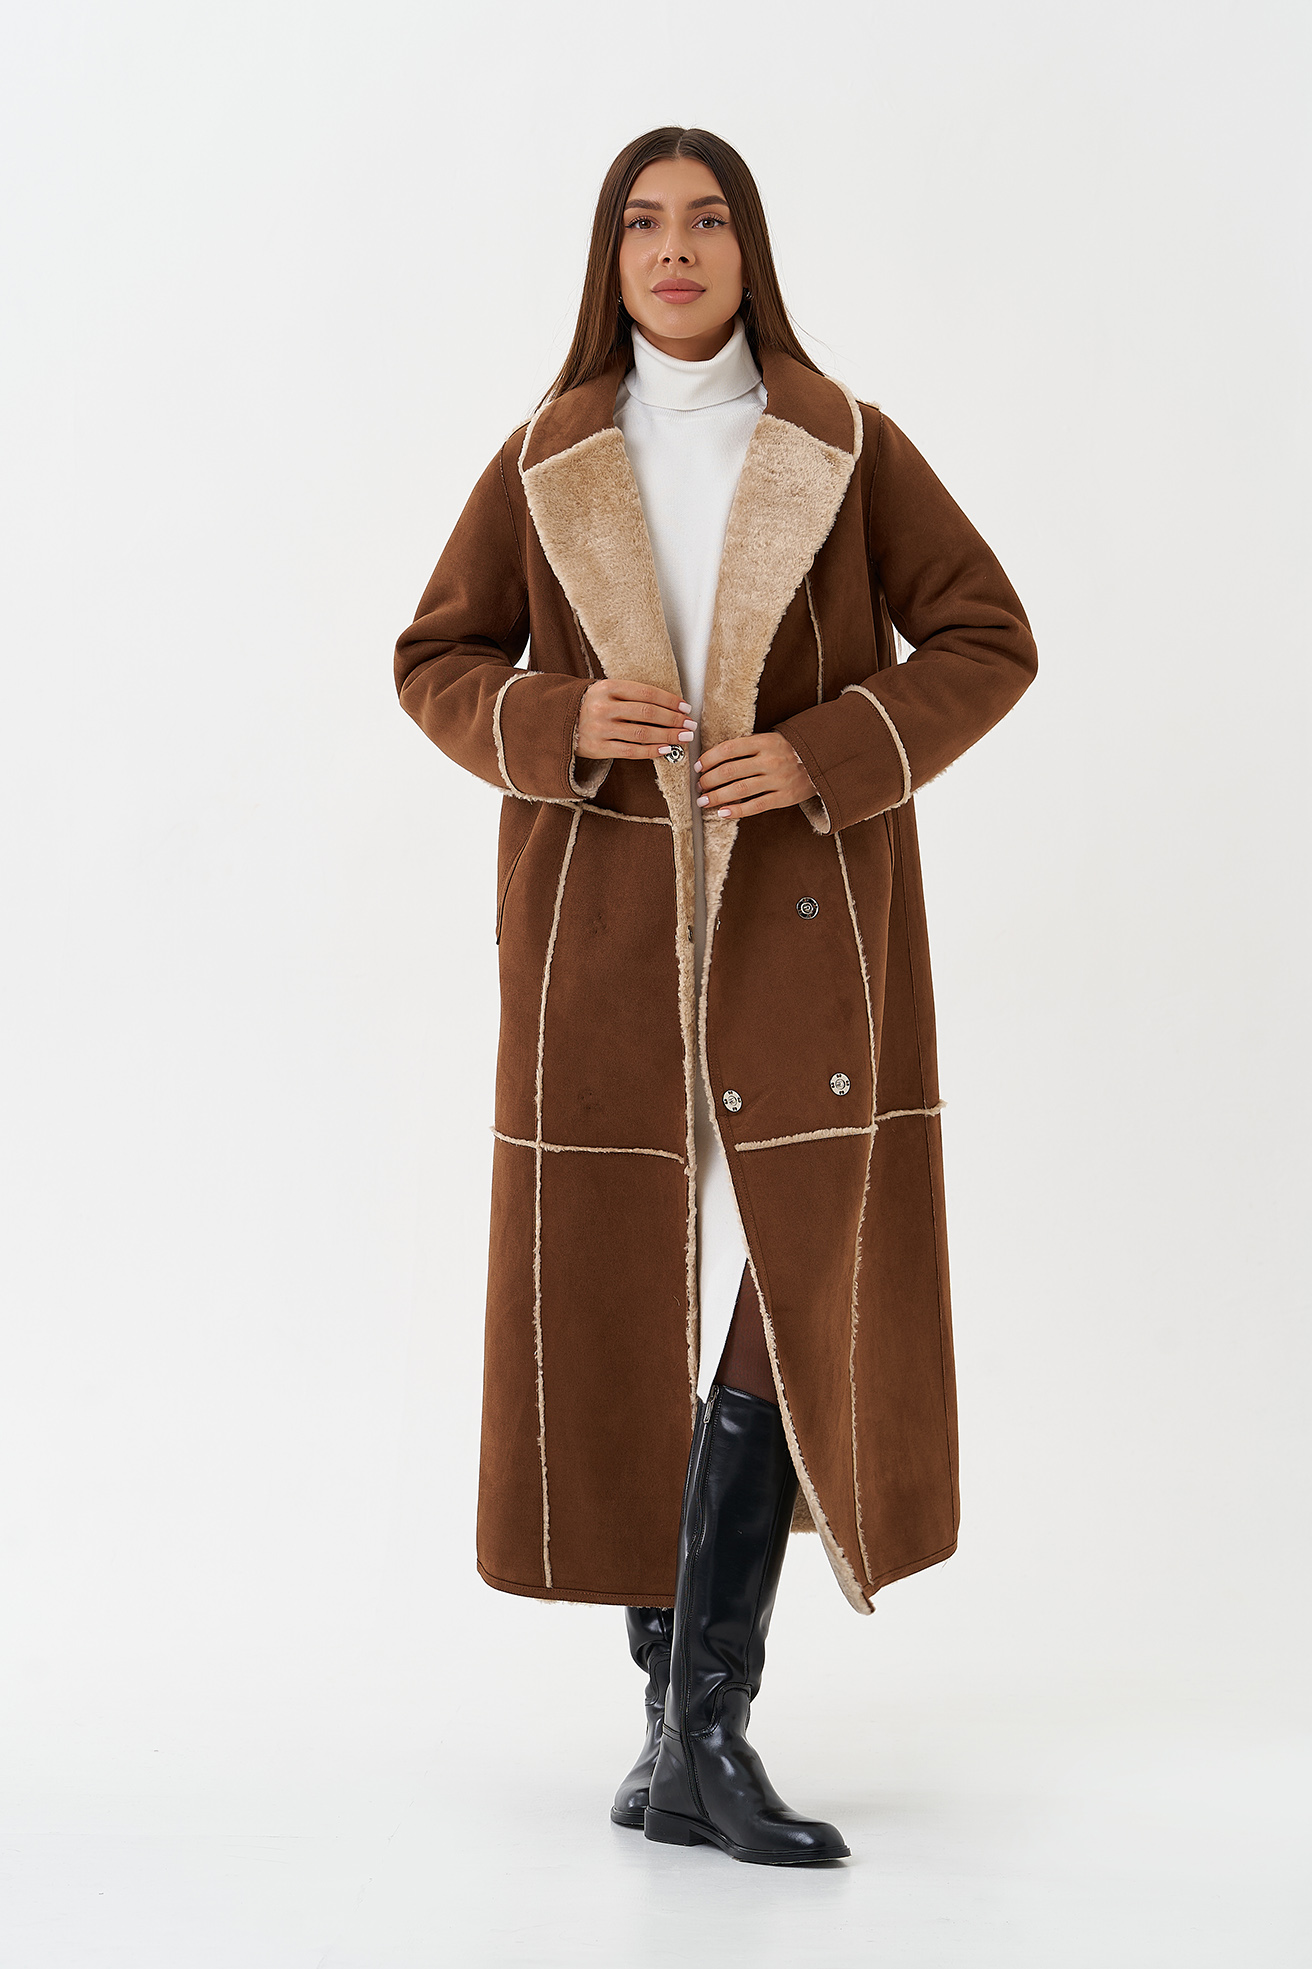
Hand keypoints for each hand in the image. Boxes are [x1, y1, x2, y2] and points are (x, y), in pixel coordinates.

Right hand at [576, 680, 695, 760]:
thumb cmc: (589, 705)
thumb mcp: (605, 691)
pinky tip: (666, 750)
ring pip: (642, 733)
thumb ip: (630, 695)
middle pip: (647, 714)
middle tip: (690, 725)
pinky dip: (651, 751)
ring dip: (667, 736)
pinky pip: (631, 751)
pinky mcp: (598, 748)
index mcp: (607, 687)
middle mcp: (603, 707)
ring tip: (684, 738)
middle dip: (673, 720)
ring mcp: (600, 729)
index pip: (646, 693)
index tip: (686, 707)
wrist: (557, 721)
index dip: (669, 701)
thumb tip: (668, 706)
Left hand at [695, 733, 815, 818]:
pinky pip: (755, 806)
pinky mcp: (784, 797)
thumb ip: (747, 747)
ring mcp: (777, 780)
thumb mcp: (770, 739)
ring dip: (717, 797)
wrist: (823, 760)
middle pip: (729, 772)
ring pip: (739, 790)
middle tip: (699, 786)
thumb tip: (715, 759)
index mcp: (764, 742)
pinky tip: (723, 813)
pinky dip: (737, 811)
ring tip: (704, 801)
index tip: (698, 767)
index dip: (709, 759)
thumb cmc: (790, 750)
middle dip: (708, 781)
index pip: (728, 749)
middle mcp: (770, 760)